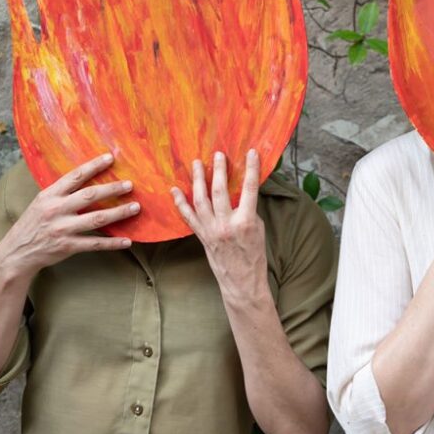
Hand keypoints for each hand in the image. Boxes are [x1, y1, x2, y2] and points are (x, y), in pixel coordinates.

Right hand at [0, 153, 138, 279]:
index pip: (75, 176)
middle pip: (89, 196)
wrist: (16, 252)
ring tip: (135, 207)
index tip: (110, 158)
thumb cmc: (33, 224)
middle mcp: (56, 210)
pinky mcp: (67, 246)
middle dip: (112, 189)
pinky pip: (94, 243)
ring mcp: (62, 229)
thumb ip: (61, 192)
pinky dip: (112, 243)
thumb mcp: (41, 202)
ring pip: (96, 219)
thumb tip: (86, 176)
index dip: (93, 166)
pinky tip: (127, 241)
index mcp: (49, 195)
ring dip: (119, 213)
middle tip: (130, 185)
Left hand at [172, 150, 267, 304]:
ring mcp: (211, 230)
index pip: (250, 189)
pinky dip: (180, 203)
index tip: (252, 152)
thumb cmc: (254, 255)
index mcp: (246, 221)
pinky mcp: (201, 236)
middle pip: (220, 191)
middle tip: (218, 155)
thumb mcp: (258, 228)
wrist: (242, 281)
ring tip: (196, 164)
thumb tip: (242, 191)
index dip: (251, 169)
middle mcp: (226, 224)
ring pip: (201, 200)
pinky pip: (188, 216)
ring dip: (198, 180)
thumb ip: (248, 209)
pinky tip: (174, 190)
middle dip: (218, 170)